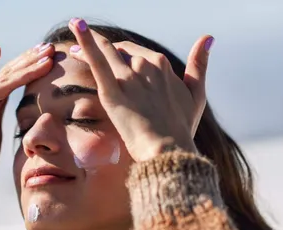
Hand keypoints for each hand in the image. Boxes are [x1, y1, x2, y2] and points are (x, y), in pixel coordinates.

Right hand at [0, 43, 54, 210]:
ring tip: (44, 53)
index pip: (14, 79)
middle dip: (31, 59)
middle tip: (50, 47)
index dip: (31, 66)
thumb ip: (5, 121)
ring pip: (4, 77)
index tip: (49, 56)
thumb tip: (25, 121)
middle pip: (10, 72)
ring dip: (25, 64)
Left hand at [67, 18, 211, 160]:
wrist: (168, 150)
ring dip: (88, 41)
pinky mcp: (112, 91)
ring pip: (105, 52)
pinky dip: (85, 42)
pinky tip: (76, 25)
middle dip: (102, 46)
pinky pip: (96, 61)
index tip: (111, 53)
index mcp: (162, 65)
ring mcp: (128, 78)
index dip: (122, 51)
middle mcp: (145, 65)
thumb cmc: (182, 128)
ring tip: (74, 30)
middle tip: (81, 44)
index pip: (137, 52)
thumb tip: (208, 38)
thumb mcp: (196, 94)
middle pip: (119, 51)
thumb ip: (199, 65)